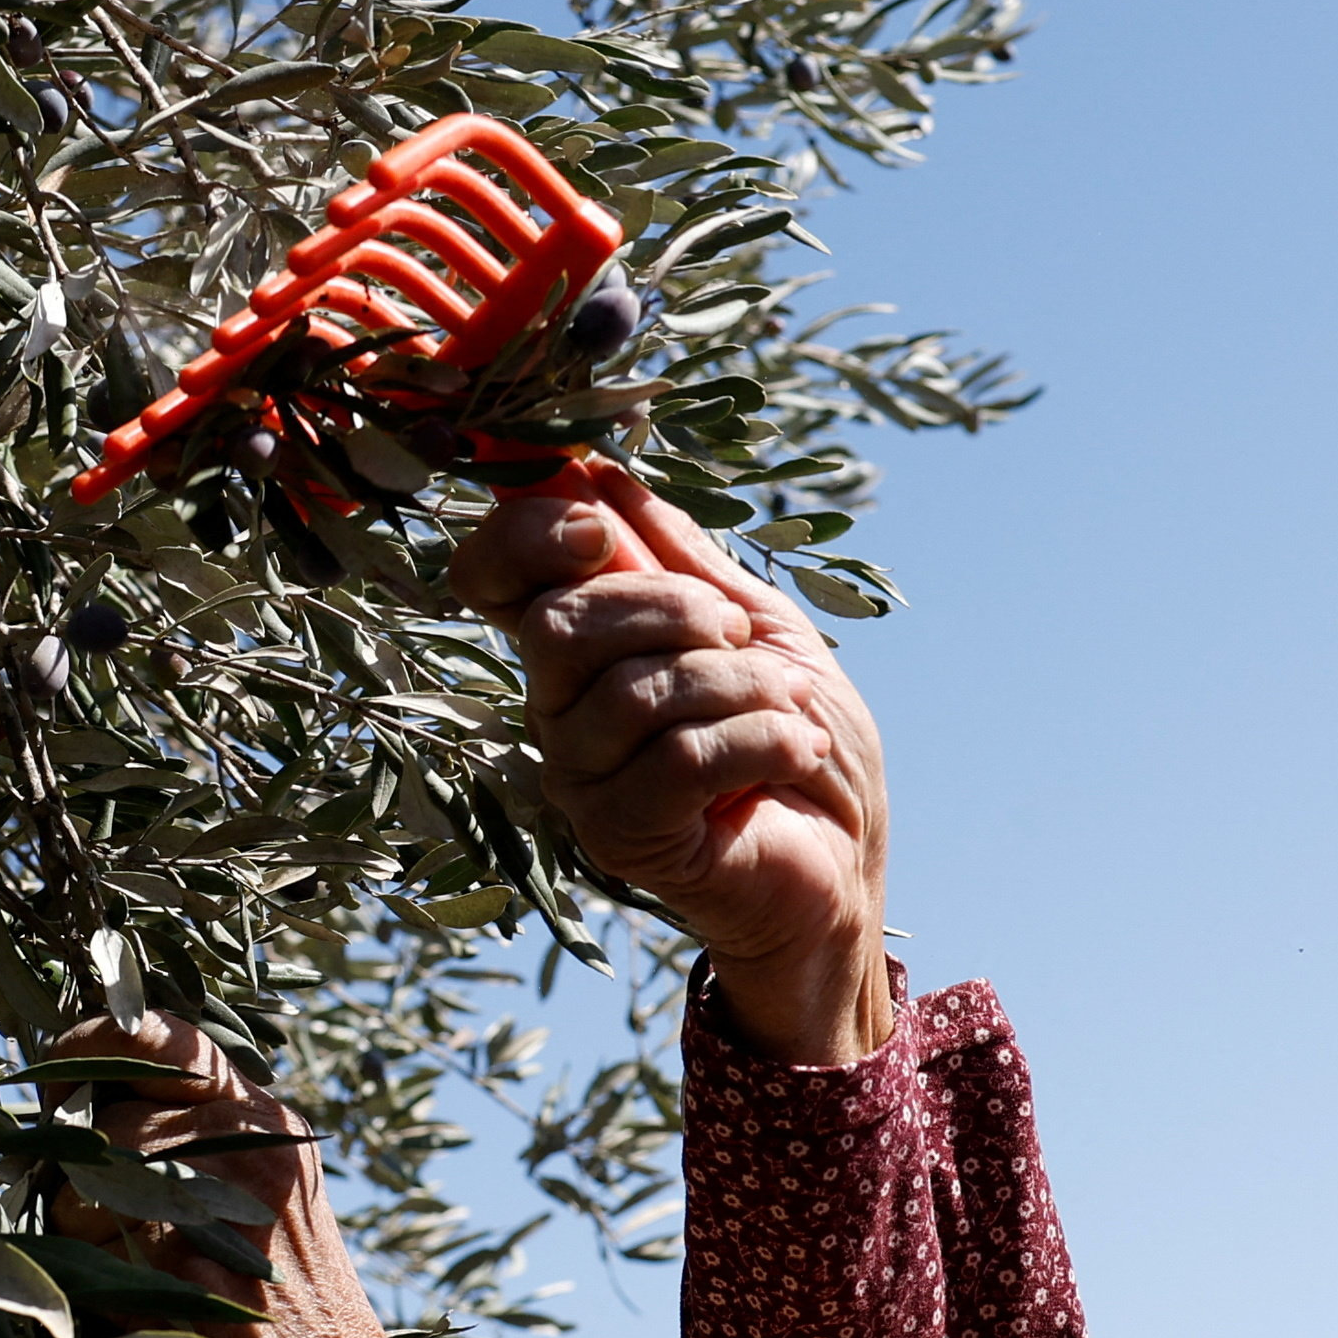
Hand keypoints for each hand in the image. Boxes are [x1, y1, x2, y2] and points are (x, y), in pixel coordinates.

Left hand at [58, 1014, 432, 1337]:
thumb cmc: (289, 1327)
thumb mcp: (263, 1209)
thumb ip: (192, 1149)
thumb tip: (69, 1111)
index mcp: (268, 1125)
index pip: (165, 1038)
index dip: (96, 1040)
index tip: (59, 1065)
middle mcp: (250, 1151)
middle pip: (102, 1123)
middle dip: (78, 1176)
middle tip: (110, 1235)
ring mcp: (218, 1213)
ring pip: (82, 1189)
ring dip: (77, 1238)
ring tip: (136, 1287)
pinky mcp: (185, 1281)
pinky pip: (84, 1260)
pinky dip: (87, 1294)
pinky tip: (136, 1326)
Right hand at [442, 462, 892, 1063]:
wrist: (844, 863)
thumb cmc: (800, 742)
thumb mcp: (758, 623)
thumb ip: (681, 556)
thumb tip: (602, 474)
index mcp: (579, 652)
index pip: (492, 578)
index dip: (527, 536)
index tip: (601, 528)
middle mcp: (558, 714)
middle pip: (563, 626)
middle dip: (673, 610)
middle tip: (739, 637)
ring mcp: (583, 782)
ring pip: (636, 693)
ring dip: (741, 685)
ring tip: (791, 710)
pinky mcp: (622, 838)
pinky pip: (678, 759)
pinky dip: (759, 741)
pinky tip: (796, 754)